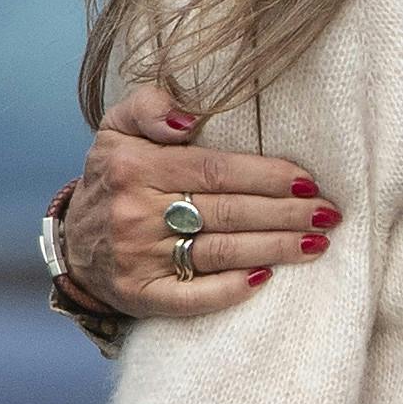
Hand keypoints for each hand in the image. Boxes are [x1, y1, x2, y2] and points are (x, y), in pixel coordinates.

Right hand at [57, 102, 341, 325]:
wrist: (73, 242)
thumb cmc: (114, 177)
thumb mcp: (118, 128)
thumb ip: (150, 106)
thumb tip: (187, 118)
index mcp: (135, 167)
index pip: (216, 171)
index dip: (267, 177)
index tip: (309, 182)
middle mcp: (135, 212)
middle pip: (228, 212)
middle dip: (285, 214)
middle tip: (329, 214)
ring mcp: (137, 258)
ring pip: (220, 252)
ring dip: (275, 249)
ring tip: (316, 243)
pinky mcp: (140, 296)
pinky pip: (192, 297)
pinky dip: (230, 290)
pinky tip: (266, 279)